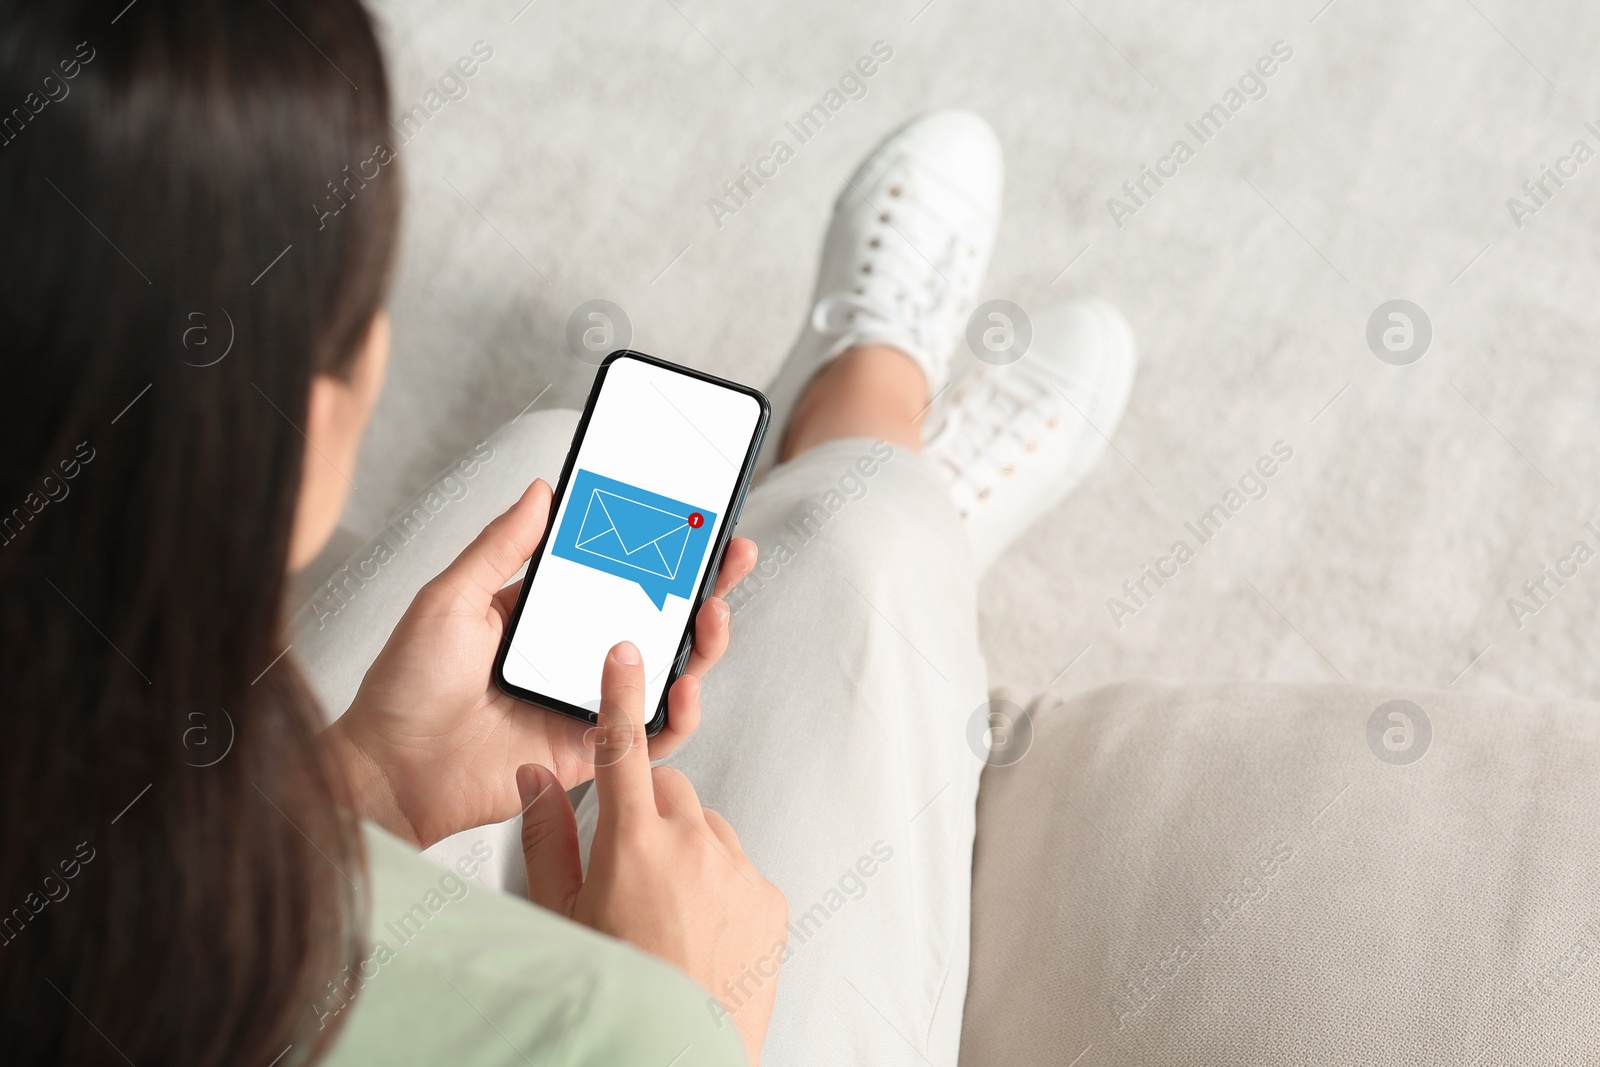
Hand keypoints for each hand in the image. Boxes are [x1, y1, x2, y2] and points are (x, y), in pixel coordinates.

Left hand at [325, 478, 757, 847]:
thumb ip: (501, 546)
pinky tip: (683, 684)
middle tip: (732, 553)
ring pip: (665, 669)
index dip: (656, 546)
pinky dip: (678, 711)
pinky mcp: (592, 749)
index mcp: (543, 614)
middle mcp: (573, 655)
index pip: (615, 571)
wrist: (391, 772)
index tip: (689, 516)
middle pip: (655, 616)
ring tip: (713, 612)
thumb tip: (542, 491)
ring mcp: (587, 702)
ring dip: (701, 642)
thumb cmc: (406, 688)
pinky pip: (649, 732)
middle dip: (702, 584)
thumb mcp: (451, 599)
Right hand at [519, 642, 787, 1065]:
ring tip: (662, 909)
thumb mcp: (562, 916)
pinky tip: (696, 929)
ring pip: (706, 828)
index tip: (626, 653)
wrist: (677, 1054)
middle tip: (626, 864)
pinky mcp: (769, 897)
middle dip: (645, 811)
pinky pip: (739, 867)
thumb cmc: (615, 987)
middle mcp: (693, 845)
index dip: (622, 695)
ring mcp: (738, 871)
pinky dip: (718, 884)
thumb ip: (547, 837)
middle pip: (667, 790)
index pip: (623, 748)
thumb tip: (534, 780)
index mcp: (632, 843)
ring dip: (684, 849)